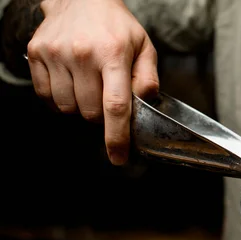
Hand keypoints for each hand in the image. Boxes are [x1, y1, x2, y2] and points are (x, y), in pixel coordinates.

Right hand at [27, 0, 159, 164]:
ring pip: (67, 108)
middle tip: (105, 96)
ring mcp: (56, 53)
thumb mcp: (144, 47)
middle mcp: (82, 54)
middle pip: (90, 112)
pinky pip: (46, 96)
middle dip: (100, 115)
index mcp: (113, 54)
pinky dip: (59, 99)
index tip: (118, 157)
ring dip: (80, 107)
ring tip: (89, 85)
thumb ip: (148, 78)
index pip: (114, 106)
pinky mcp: (37, 53)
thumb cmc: (116, 27)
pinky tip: (71, 83)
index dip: (116, 137)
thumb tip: (145, 104)